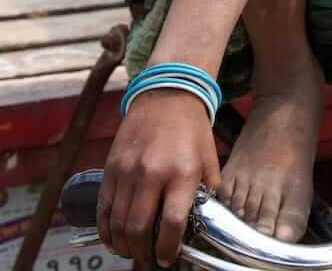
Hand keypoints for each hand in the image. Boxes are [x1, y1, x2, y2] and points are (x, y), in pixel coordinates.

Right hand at [98, 90, 220, 267]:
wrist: (167, 94)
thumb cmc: (191, 129)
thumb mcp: (210, 159)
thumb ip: (207, 192)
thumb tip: (200, 222)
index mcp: (183, 172)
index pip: (172, 223)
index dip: (167, 248)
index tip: (166, 259)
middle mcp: (153, 173)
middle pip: (139, 228)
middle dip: (142, 252)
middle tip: (148, 257)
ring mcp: (128, 170)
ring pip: (118, 223)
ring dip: (123, 245)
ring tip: (132, 249)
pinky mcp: (112, 167)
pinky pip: (103, 207)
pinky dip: (105, 229)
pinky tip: (113, 237)